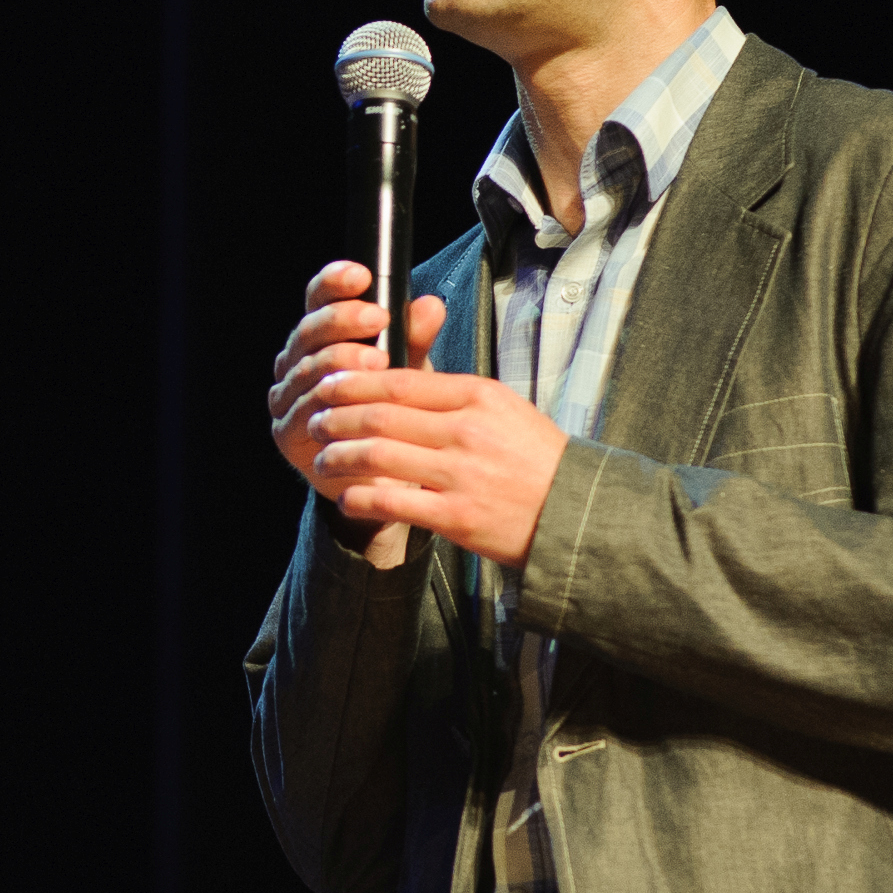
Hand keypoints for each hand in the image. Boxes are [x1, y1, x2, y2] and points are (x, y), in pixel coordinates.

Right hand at [266, 260, 450, 488]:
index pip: (318, 300)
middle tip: (378, 318)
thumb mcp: (411, 372)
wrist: (387, 478)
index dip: (334, 283)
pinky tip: (355, 398)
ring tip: (378, 361)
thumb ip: (415, 340)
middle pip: (308, 330)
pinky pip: (305, 409)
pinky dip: (330, 401)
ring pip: (306, 368)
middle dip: (343, 320)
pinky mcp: (287, 434)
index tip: (361, 275)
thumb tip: (429, 305)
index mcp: (320, 339)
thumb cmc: (394, 417)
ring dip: (341, 360)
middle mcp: (295, 363)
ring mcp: (287, 398)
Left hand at [307, 361, 568, 570]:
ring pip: (377, 455)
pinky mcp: (456, 516)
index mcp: (477, 396)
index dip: (354, 381)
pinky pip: (392, 501)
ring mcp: (460, 474)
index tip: (329, 384)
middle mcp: (466, 430)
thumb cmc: (536, 459)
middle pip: (380, 415)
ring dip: (339, 455)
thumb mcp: (503, 408)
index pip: (400, 380)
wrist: (576, 513)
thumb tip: (397, 377)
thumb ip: (452, 393)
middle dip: (336, 417)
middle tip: (316, 420)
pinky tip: (346, 497)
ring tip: (323, 457)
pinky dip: (359, 498)